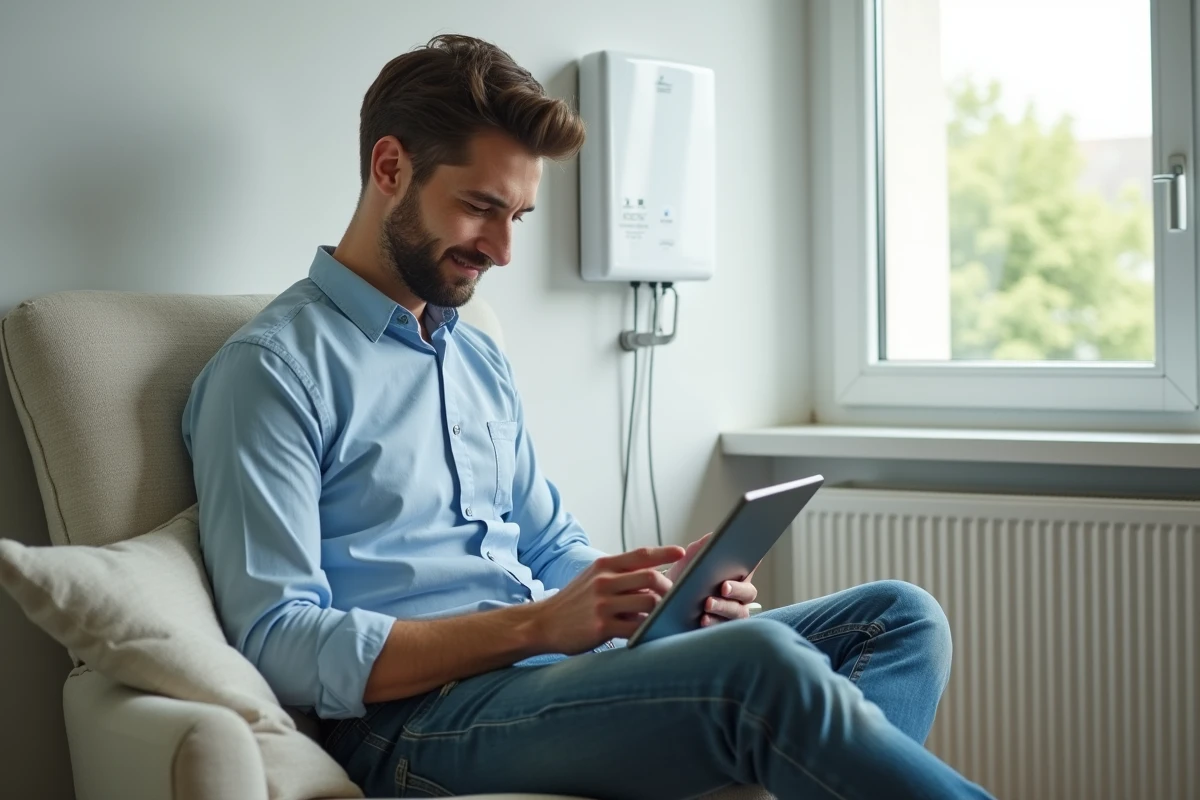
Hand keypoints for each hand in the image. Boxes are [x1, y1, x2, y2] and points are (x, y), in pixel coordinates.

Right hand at [532, 546, 684, 654]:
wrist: (543, 623)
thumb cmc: (574, 602)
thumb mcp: (593, 578)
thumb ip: (619, 575)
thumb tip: (654, 576)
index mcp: (604, 565)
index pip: (640, 554)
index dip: (664, 553)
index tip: (681, 553)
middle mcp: (604, 581)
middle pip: (650, 578)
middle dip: (668, 588)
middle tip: (673, 598)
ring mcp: (602, 604)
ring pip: (648, 601)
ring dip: (661, 609)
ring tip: (662, 616)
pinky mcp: (601, 626)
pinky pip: (636, 626)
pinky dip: (649, 628)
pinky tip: (650, 630)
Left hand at [666, 533, 759, 627]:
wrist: (666, 596)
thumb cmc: (685, 574)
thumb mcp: (692, 558)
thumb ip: (703, 547)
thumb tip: (714, 536)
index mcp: (737, 574)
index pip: (751, 568)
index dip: (749, 568)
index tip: (734, 569)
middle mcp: (739, 596)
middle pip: (747, 594)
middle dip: (736, 590)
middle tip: (723, 588)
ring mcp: (731, 614)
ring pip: (737, 613)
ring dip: (723, 608)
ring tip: (707, 605)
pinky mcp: (720, 628)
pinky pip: (723, 629)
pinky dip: (714, 624)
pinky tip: (702, 620)